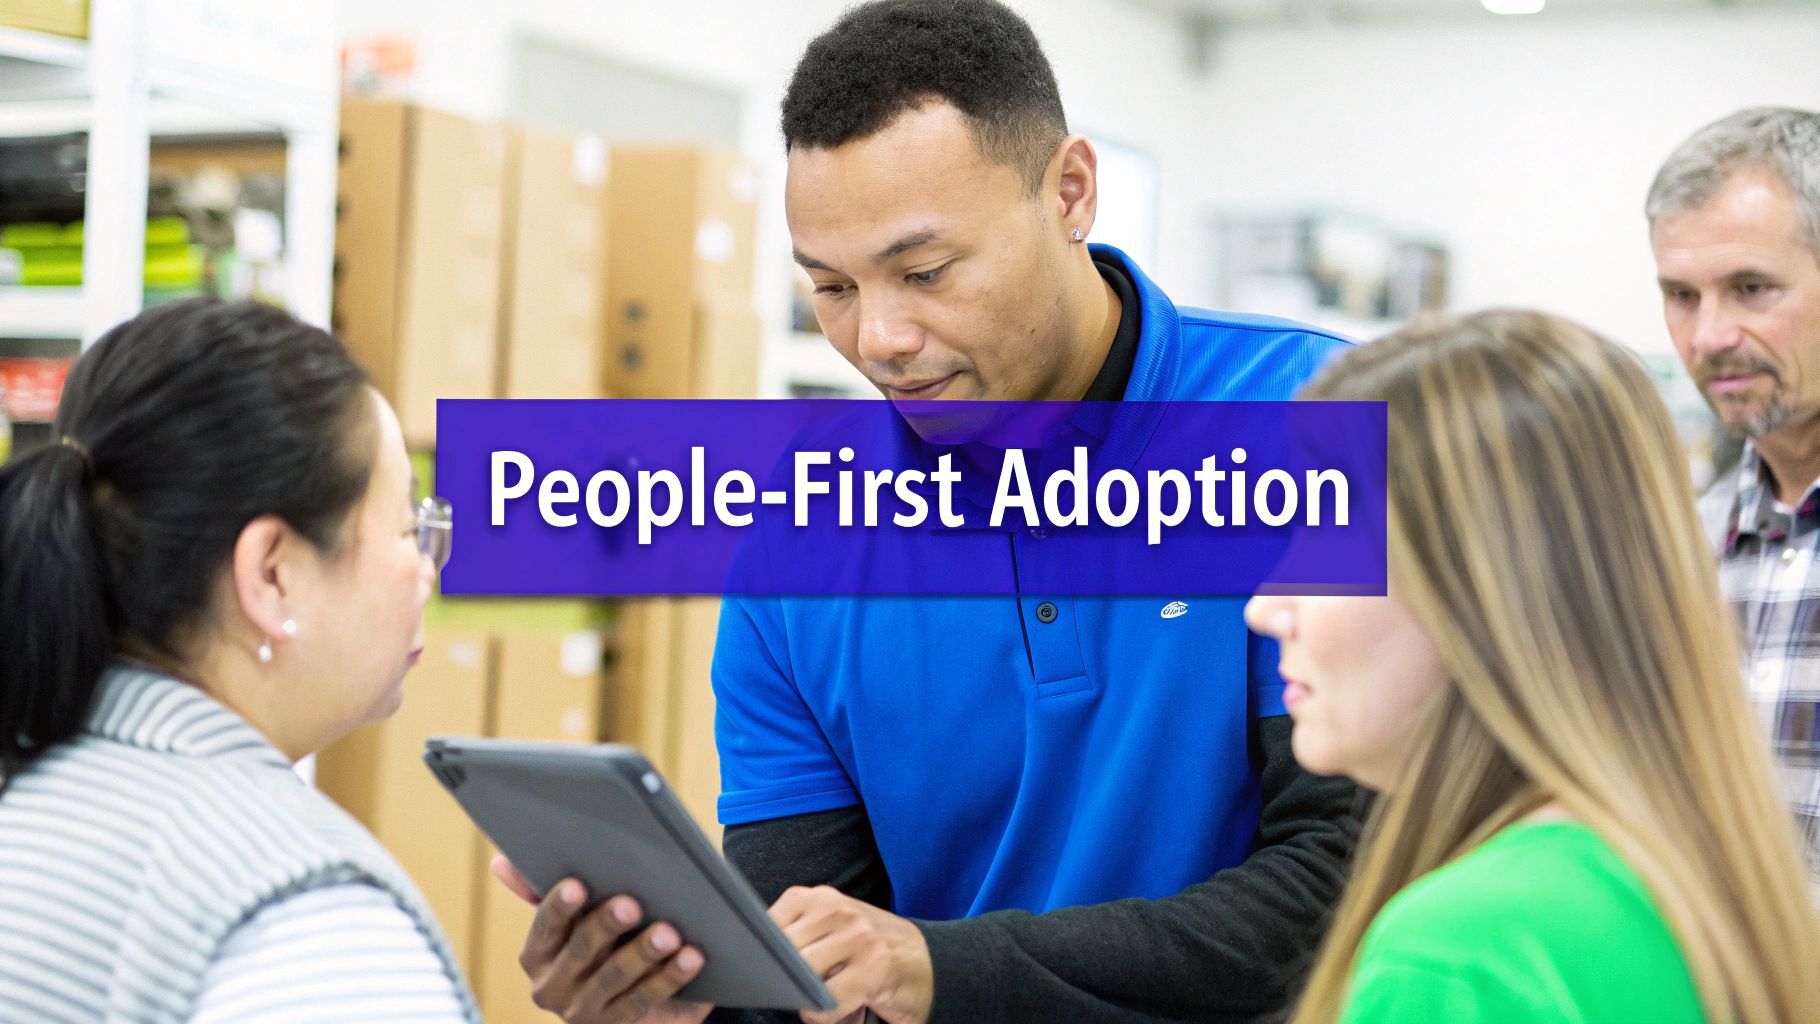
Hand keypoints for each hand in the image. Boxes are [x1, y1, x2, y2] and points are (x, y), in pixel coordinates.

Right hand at [494, 855, 711, 1023]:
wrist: (628, 998)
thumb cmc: (598, 940)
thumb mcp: (573, 917)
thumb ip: (540, 889)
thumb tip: (500, 861)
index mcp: (536, 955)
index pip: (545, 927)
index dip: (560, 906)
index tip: (578, 885)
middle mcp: (553, 988)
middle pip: (581, 952)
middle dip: (606, 926)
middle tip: (632, 904)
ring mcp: (585, 1013)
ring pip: (615, 980)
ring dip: (643, 954)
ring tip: (669, 933)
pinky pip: (645, 1001)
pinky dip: (670, 978)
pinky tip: (691, 956)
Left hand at [771, 885, 933, 1023]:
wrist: (926, 963)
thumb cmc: (868, 949)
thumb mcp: (830, 929)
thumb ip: (796, 934)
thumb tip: (753, 958)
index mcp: (819, 897)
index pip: (765, 925)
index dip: (760, 953)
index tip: (765, 968)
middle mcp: (837, 910)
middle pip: (781, 953)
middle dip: (784, 979)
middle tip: (801, 989)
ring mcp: (857, 937)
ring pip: (802, 977)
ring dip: (807, 999)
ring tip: (826, 997)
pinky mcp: (873, 968)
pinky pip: (826, 1002)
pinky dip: (825, 1016)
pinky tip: (842, 1008)